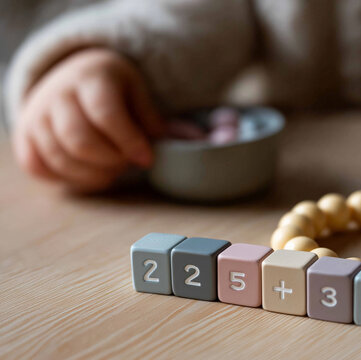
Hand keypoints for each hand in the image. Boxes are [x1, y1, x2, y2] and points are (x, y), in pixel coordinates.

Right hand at [12, 48, 164, 191]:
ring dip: (94, 174)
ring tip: (114, 168)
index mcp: (90, 77)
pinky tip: (91, 173)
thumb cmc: (112, 89)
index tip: (147, 159)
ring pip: (61, 158)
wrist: (69, 77)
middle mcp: (56, 95)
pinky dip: (68, 179)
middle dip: (111, 160)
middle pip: (80, 140)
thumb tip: (198, 142)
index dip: (129, 142)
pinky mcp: (24, 138)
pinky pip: (40, 168)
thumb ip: (155, 119)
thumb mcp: (137, 92)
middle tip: (128, 162)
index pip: (106, 115)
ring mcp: (35, 117)